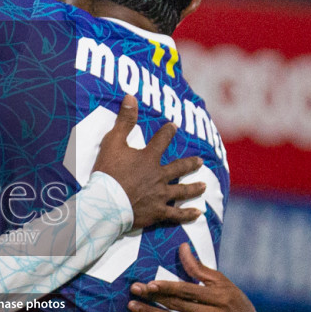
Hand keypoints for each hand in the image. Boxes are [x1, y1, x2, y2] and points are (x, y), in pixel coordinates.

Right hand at [92, 95, 205, 229]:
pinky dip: (188, 214)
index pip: (162, 140)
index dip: (168, 132)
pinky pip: (176, 214)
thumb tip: (131, 97)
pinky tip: (198, 213)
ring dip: (194, 187)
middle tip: (200, 161)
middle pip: (179, 168)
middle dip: (190, 163)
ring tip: (203, 186)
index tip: (173, 126)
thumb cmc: (108, 173)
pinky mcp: (157, 212)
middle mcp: (159, 176)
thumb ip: (124, 121)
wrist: (107, 203)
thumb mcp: (113, 142)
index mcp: (149, 158)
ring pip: (182, 191)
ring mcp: (160, 195)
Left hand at [126, 243, 260, 311]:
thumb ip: (199, 268)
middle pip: (178, 307)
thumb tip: (182, 247)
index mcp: (219, 297)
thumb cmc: (235, 302)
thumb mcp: (222, 282)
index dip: (167, 288)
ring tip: (133, 308)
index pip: (188, 291)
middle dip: (153, 299)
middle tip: (134, 292)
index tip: (149, 284)